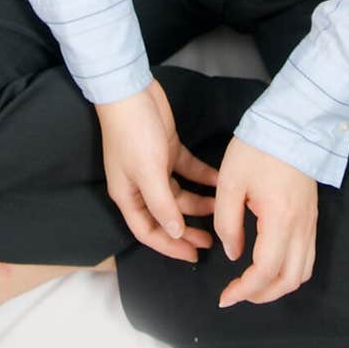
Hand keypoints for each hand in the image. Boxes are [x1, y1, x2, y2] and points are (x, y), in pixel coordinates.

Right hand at [95, 77, 219, 263]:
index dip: (170, 246)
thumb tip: (175, 232)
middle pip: (166, 216)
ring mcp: (155, 167)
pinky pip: (188, 170)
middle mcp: (140, 185)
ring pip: (179, 194)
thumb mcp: (148, 172)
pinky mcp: (168, 149)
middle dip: (187, 230)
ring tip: (220, 210)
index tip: (192, 255)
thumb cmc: (133, 133)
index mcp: (128, 196)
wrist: (130, 92)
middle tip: (210, 241)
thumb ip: (162, 205)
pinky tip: (218, 181)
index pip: (149, 232)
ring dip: (198, 203)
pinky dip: (202, 177)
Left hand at [213, 136, 317, 307]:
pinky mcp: (312, 216)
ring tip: (253, 284)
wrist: (292, 123)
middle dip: (262, 295)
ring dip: (278, 285)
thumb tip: (233, 252)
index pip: (265, 271)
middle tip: (237, 293)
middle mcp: (301, 227)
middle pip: (289, 280)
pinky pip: (307, 256)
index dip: (244, 290)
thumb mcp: (230, 182)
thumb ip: (227, 222)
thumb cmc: (257, 149)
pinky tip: (270, 263)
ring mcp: (311, 222)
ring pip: (302, 272)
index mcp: (280, 219)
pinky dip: (289, 270)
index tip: (225, 296)